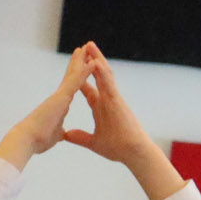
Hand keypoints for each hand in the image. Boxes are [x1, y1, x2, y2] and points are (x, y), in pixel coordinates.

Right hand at [0, 44, 100, 164]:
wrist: (29, 140)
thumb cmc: (39, 139)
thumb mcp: (55, 134)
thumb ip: (59, 130)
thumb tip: (62, 133)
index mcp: (61, 104)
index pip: (71, 87)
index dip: (76, 77)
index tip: (80, 68)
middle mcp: (61, 96)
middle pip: (72, 76)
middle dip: (77, 63)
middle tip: (83, 50)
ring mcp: (61, 95)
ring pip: (74, 74)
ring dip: (81, 61)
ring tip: (87, 48)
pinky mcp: (62, 96)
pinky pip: (77, 81)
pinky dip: (85, 72)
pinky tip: (92, 62)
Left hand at [61, 46, 157, 165]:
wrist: (133, 154)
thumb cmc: (119, 149)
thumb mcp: (94, 142)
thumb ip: (81, 137)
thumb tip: (67, 135)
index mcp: (101, 108)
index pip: (88, 89)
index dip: (81, 78)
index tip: (73, 68)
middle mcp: (107, 99)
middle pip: (97, 76)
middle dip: (90, 61)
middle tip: (82, 47)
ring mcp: (113, 98)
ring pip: (104, 74)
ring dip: (97, 58)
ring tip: (89, 45)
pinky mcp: (118, 101)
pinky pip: (109, 83)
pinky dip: (102, 71)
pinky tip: (95, 60)